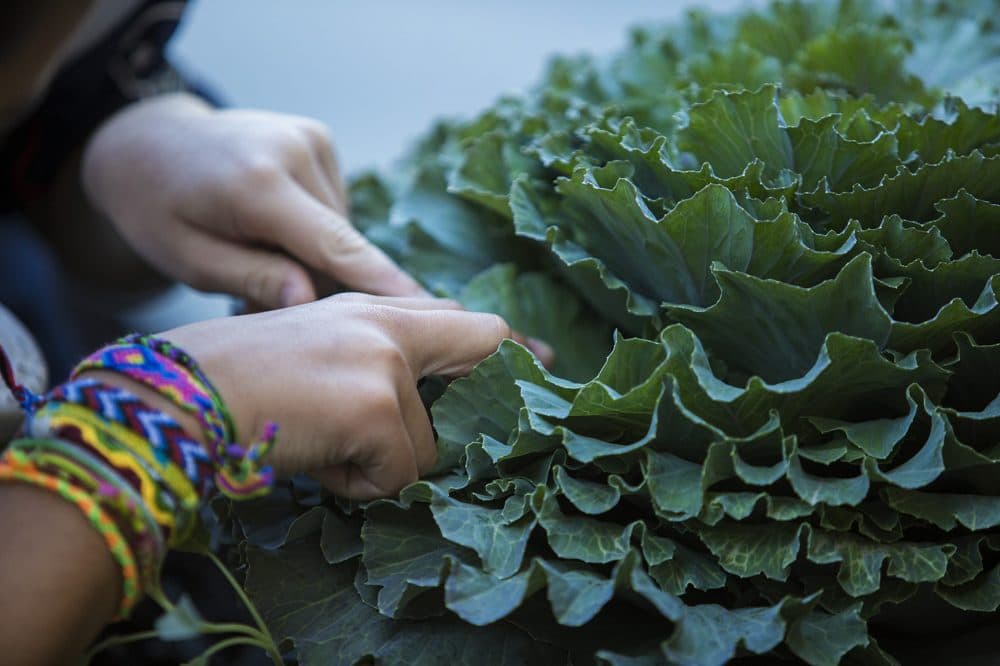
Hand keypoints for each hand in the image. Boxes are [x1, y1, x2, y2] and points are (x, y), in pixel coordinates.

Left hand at [82, 93, 426, 308]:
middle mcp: (293, 150)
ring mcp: (310, 137)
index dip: (382, 282)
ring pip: (340, 226)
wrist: (147, 140)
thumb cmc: (156, 209)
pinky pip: (334, 205)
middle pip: (338, 242)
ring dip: (315, 255)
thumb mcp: (187, 258)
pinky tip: (275, 227)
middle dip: (317, 280)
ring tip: (262, 256)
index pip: (334, 244)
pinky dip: (315, 228)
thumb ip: (251, 279)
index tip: (426, 310)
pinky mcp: (318, 136)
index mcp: (256, 184)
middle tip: (264, 302)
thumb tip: (311, 301)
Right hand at [161, 293, 524, 498]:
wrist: (172, 395)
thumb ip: (369, 360)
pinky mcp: (372, 408)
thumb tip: (415, 407)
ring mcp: (383, 363)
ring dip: (379, 464)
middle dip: (481, 400)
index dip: (507, 345)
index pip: (463, 317)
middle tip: (458, 427)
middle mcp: (386, 325)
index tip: (541, 363)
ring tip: (319, 444)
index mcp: (369, 309)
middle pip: (483, 346)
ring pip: (426, 446)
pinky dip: (356, 485)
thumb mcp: (309, 349)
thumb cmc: (230, 380)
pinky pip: (395, 476)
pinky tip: (313, 460)